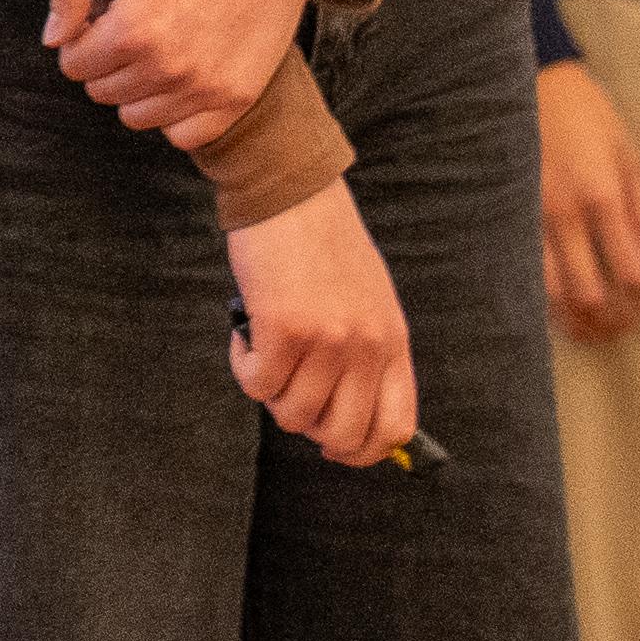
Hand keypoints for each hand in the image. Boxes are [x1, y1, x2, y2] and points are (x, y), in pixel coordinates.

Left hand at [48, 0, 350, 151]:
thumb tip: (52, 40)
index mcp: (134, 28)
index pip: (74, 64)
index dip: (81, 36)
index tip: (104, 14)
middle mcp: (169, 68)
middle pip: (103, 92)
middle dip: (106, 60)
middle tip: (134, 23)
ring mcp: (205, 88)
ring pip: (137, 116)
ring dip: (136, 87)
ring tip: (158, 44)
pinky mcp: (236, 99)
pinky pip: (183, 137)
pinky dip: (174, 114)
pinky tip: (182, 74)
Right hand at [227, 178, 419, 468]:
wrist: (288, 189)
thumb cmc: (322, 242)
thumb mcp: (366, 299)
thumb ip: (366, 352)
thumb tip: (345, 411)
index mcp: (393, 341)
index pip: (395, 429)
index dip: (361, 451)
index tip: (333, 445)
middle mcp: (366, 346)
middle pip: (342, 434)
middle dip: (308, 427)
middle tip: (288, 395)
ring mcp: (327, 340)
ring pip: (293, 415)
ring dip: (271, 393)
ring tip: (265, 353)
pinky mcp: (283, 328)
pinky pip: (258, 385)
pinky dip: (244, 367)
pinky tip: (246, 335)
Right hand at [536, 60, 639, 341]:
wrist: (532, 83)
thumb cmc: (588, 116)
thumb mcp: (629, 155)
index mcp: (600, 197)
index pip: (628, 271)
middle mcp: (563, 215)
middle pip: (588, 293)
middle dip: (610, 321)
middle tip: (625, 329)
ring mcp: (529, 218)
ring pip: (550, 292)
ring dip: (575, 319)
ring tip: (593, 330)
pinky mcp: (508, 216)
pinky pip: (525, 272)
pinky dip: (544, 299)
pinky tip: (557, 307)